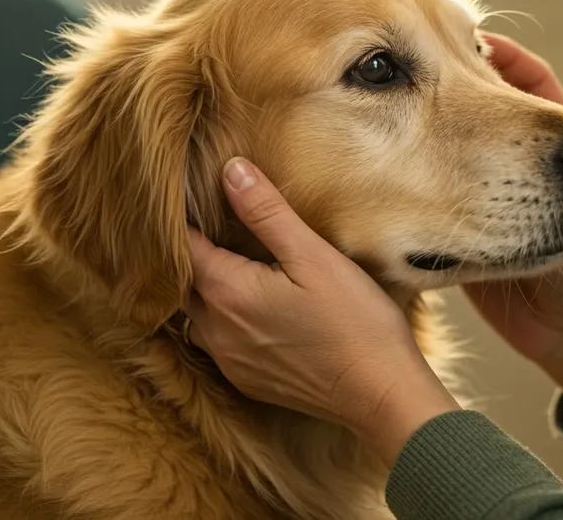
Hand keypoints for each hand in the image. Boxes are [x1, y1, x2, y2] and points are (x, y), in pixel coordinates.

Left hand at [184, 157, 459, 466]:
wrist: (380, 392)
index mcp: (228, 292)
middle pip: (182, 284)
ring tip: (226, 265)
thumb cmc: (355, 320)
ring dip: (204, 291)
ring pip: (195, 317)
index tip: (189, 197)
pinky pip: (217, 345)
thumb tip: (230, 170)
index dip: (183, 220)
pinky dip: (221, 321)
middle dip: (189, 255)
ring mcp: (230, 360)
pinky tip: (250, 310)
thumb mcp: (313, 256)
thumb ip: (267, 212)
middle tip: (206, 226)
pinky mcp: (248, 380)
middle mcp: (217, 330)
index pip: (183, 247)